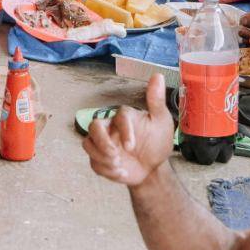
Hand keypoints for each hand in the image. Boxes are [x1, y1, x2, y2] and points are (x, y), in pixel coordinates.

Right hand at [83, 73, 175, 187]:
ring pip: (88, 144)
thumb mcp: (161, 122)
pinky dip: (105, 170)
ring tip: (120, 167)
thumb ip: (156, 100)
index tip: (132, 147)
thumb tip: (158, 75)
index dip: (124, 132)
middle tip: (115, 156)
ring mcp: (102, 143)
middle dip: (101, 142)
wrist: (153, 168)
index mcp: (123, 117)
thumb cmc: (157, 142)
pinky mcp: (99, 158)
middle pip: (93, 127)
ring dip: (102, 158)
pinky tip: (121, 174)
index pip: (118, 117)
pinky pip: (94, 162)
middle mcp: (110, 127)